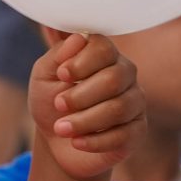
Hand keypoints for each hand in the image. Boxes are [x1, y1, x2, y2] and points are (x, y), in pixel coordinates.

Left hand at [29, 30, 144, 180]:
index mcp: (103, 55)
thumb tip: (78, 38)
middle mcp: (125, 74)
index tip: (62, 74)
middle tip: (58, 104)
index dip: (82, 62)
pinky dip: (95, 141)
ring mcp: (135, 101)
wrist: (56, 141)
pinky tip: (77, 142)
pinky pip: (123, 135)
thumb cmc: (51, 102)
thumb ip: (58, 55)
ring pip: (118, 108)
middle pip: (114, 78)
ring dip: (84, 120)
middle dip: (81, 95)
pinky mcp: (137, 130)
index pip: (104, 48)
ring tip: (61, 128)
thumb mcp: (44, 77)